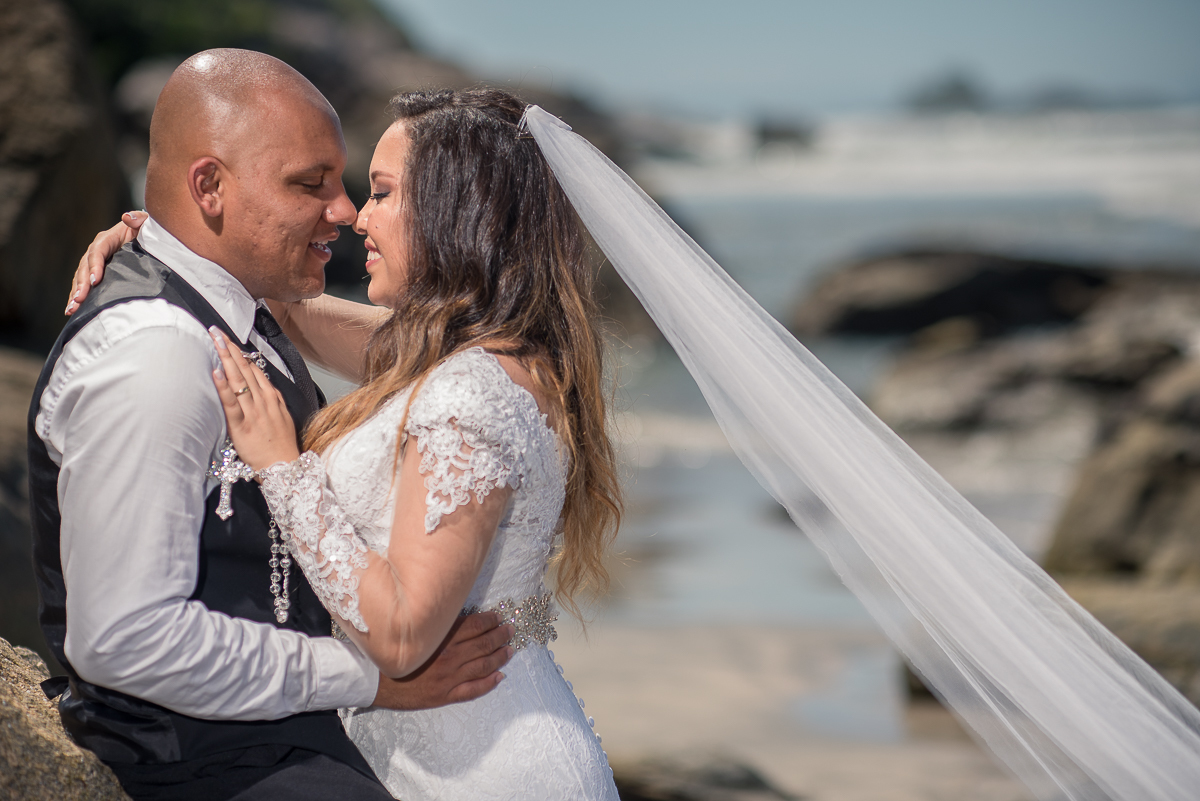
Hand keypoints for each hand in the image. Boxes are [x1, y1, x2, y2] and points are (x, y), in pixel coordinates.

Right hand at [66, 211, 147, 314]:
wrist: (148, 241)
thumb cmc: (148, 232)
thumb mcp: (146, 223)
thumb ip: (140, 219)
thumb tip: (127, 217)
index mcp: (107, 239)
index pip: (98, 251)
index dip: (95, 266)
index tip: (96, 281)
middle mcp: (97, 250)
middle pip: (85, 267)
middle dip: (82, 285)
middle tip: (79, 300)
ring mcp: (94, 263)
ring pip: (81, 278)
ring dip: (75, 294)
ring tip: (72, 309)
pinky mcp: (97, 275)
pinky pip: (84, 286)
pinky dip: (78, 297)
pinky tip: (73, 311)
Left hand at [209, 327, 300, 470]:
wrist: (285, 468)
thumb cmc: (282, 445)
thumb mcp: (282, 416)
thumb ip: (270, 400)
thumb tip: (260, 386)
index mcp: (272, 398)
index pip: (254, 369)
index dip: (239, 353)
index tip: (228, 339)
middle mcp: (263, 401)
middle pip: (244, 369)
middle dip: (229, 348)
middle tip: (216, 331)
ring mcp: (253, 412)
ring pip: (238, 380)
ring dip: (225, 359)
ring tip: (215, 342)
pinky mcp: (242, 426)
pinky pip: (231, 403)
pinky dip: (224, 387)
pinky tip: (217, 372)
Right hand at [371, 612, 514, 709]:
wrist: (373, 680)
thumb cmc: (392, 652)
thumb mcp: (414, 632)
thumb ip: (436, 626)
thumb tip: (456, 615)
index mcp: (440, 639)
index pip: (474, 626)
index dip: (489, 621)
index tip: (498, 617)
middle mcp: (449, 657)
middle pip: (483, 644)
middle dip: (500, 636)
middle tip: (510, 630)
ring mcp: (449, 678)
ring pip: (483, 666)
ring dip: (499, 657)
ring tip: (510, 650)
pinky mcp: (445, 695)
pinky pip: (473, 690)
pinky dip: (489, 684)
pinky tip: (500, 677)